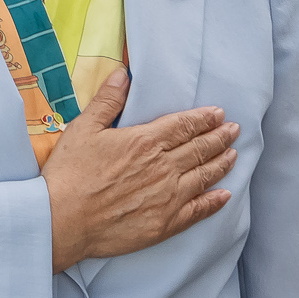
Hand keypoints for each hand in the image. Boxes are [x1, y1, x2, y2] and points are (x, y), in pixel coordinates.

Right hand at [43, 71, 237, 271]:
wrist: (64, 219)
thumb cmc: (70, 172)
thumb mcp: (83, 128)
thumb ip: (107, 101)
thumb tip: (123, 74)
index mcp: (145, 141)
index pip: (183, 126)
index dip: (203, 118)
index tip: (218, 113)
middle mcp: (164, 167)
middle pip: (199, 149)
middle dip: (220, 137)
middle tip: (234, 130)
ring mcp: (169, 196)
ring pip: (204, 176)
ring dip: (221, 164)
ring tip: (234, 155)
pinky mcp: (167, 222)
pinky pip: (199, 210)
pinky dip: (214, 201)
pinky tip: (224, 195)